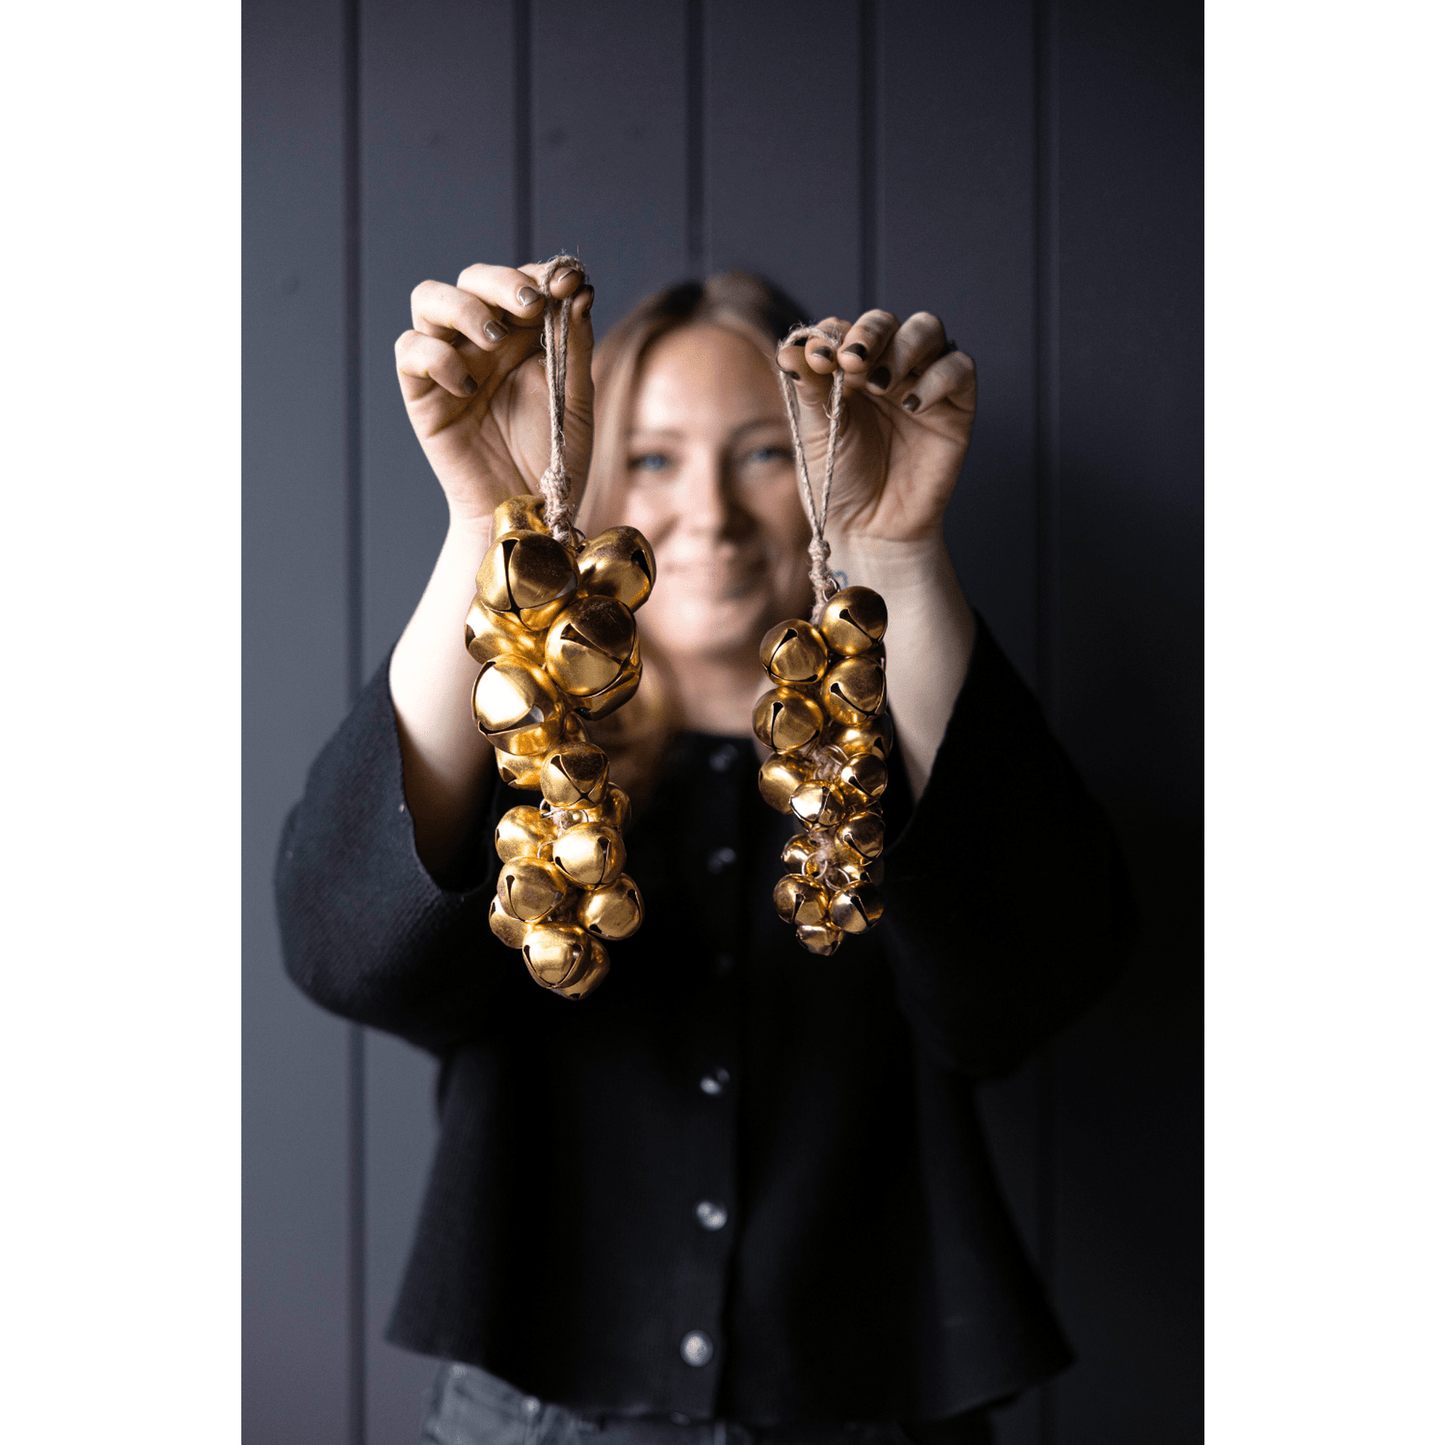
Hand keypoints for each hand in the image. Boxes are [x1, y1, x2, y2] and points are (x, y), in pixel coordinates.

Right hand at [394, 261, 593, 527]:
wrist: (527, 513)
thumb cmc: (554, 461)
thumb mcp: (576, 400)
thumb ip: (575, 344)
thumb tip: (579, 290)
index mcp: (524, 336)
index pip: (522, 281)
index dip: (542, 273)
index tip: (570, 280)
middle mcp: (482, 341)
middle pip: (473, 278)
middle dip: (502, 281)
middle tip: (530, 305)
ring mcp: (449, 361)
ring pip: (430, 299)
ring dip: (463, 307)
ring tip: (494, 340)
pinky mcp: (422, 392)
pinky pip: (410, 351)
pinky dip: (436, 356)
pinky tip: (468, 387)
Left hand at [778, 311, 976, 544]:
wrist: (869, 528)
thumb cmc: (838, 480)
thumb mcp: (815, 433)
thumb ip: (809, 388)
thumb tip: (790, 348)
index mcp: (848, 370)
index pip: (843, 329)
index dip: (831, 336)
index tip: (816, 360)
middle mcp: (886, 367)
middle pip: (886, 322)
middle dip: (868, 334)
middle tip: (852, 361)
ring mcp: (922, 381)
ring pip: (928, 331)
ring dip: (904, 347)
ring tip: (882, 385)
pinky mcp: (955, 405)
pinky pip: (960, 368)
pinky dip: (938, 377)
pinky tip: (912, 405)